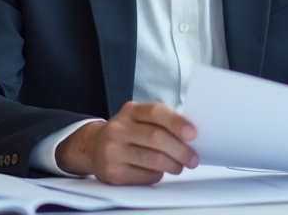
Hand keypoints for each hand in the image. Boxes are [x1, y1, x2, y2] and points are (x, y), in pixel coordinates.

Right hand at [56, 101, 198, 184]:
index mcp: (130, 111)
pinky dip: (159, 175)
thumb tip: (191, 136)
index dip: (177, 122)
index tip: (193, 134)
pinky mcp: (113, 172)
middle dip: (181, 150)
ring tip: (180, 166)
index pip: (155, 112)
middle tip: (193, 158)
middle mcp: (118, 128)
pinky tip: (160, 171)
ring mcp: (113, 151)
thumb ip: (160, 122)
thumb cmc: (127, 132)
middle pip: (157, 138)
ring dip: (173, 164)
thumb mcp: (138, 118)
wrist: (94, 147)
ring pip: (153, 159)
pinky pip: (146, 176)